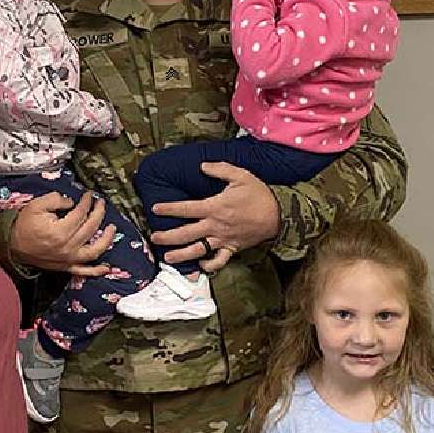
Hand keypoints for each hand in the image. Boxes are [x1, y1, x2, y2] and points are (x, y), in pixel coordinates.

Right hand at [9, 191, 113, 275]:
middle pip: (90, 228)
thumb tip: (72, 203)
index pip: (80, 213)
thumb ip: (56, 200)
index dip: (86, 202)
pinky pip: (84, 272)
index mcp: (60, 231)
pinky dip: (96, 271)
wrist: (12, 245)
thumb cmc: (24, 225)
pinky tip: (106, 268)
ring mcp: (68, 259)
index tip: (88, 195)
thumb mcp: (36, 205)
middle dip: (98, 213)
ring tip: (112, 228)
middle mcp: (67, 247)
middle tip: (101, 204)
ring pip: (94, 250)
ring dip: (106, 240)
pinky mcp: (65, 267)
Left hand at [149, 162, 280, 271]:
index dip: (169, 209)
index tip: (155, 209)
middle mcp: (215, 226)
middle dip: (167, 237)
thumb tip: (203, 166)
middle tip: (154, 237)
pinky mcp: (232, 248)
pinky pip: (219, 261)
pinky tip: (200, 267)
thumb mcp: (241, 175)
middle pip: (186, 234)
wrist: (279, 214)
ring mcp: (223, 239)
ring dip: (181, 256)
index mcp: (215, 207)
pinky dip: (209, 266)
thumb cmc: (259, 194)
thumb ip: (220, 169)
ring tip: (167, 259)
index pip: (186, 209)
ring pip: (198, 251)